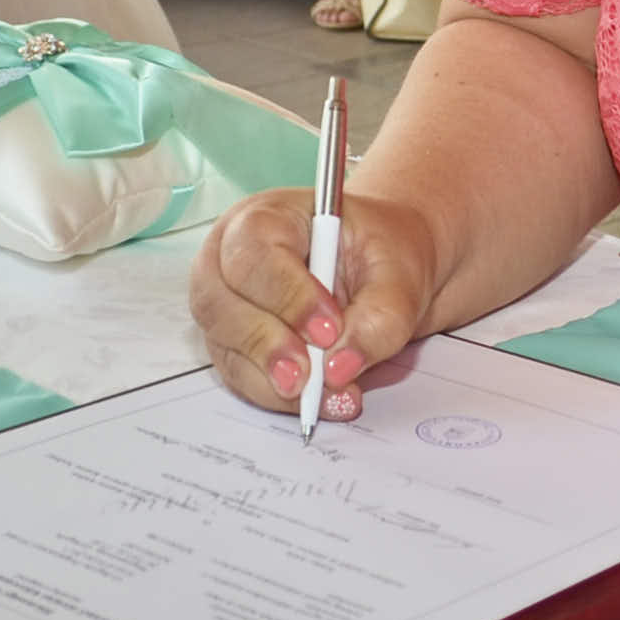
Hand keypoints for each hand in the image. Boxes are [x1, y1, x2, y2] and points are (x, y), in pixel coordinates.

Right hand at [189, 188, 444, 423]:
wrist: (381, 270)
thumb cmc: (381, 255)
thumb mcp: (399, 273)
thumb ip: (380, 316)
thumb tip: (340, 368)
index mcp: (266, 218)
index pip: (254, 252)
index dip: (287, 295)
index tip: (329, 330)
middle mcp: (228, 258)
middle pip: (220, 303)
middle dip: (267, 346)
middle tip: (312, 378)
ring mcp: (225, 304)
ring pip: (227, 348)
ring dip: (273, 381)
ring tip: (328, 396)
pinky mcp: (233, 345)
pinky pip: (242, 378)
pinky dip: (278, 396)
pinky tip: (320, 401)